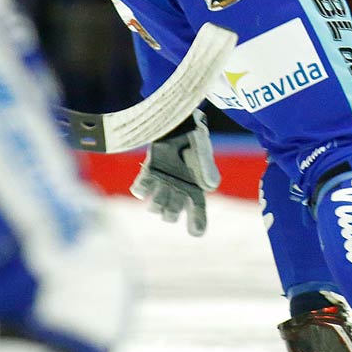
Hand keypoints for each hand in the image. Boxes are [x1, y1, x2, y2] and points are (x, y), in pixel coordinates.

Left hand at [130, 110, 220, 235]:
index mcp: (195, 188)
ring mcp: (162, 183)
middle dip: (170, 210)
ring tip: (161, 186)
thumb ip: (206, 167)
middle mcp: (178, 189)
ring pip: (155, 206)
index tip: (196, 232)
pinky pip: (141, 189)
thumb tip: (210, 188)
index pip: (198, 213)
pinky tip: (146, 182)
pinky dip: (141, 188)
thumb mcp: (202, 149)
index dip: (197, 224)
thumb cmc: (192, 134)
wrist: (175, 119)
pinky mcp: (148, 173)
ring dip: (156, 200)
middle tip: (174, 194)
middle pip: (171, 214)